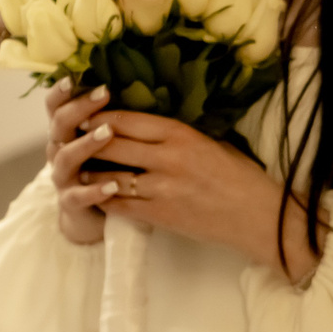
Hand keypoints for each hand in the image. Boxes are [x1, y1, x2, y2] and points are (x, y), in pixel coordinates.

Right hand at [44, 79, 116, 244]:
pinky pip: (78, 196)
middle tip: (103, 94)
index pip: (57, 108)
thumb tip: (133, 85)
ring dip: (86, 144)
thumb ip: (111, 119)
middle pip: (59, 126)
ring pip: (65, 158)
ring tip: (108, 134)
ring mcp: (63, 178)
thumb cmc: (107, 170)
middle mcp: (60, 152)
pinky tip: (113, 185)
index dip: (60, 93)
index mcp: (68, 134)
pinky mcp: (71, 203)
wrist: (95, 217)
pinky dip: (94, 190)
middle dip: (80, 109)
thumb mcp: (108, 142)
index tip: (73, 77)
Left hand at [83, 109, 319, 283]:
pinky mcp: (159, 215)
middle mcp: (168, 159)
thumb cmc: (241, 176)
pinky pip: (119, 205)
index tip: (87, 114)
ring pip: (109, 177)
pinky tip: (98, 195)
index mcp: (183, 135)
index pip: (128, 121)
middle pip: (112, 145)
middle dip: (89, 141)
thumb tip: (145, 127)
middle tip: (75, 139)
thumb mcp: (213, 143)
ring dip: (91, 172)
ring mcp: (161, 189)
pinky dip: (104, 199)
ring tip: (83, 168)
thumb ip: (178, 136)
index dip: (101, 117)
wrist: (257, 216)